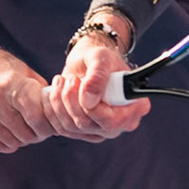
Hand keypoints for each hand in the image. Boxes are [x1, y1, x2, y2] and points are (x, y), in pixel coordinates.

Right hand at [0, 33, 54, 153]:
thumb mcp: (23, 71)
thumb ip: (41, 91)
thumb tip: (58, 110)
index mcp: (11, 85)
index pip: (36, 116)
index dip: (48, 123)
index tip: (52, 122)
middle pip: (26, 133)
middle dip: (39, 133)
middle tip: (42, 128)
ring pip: (13, 142)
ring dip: (24, 139)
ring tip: (28, 129)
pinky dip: (9, 143)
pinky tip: (13, 133)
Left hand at [44, 25, 149, 141]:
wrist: (87, 62)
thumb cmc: (99, 57)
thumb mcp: (101, 57)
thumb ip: (98, 76)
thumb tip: (88, 101)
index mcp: (135, 107)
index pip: (111, 121)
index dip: (91, 107)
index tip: (79, 82)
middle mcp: (121, 123)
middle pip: (88, 126)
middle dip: (71, 101)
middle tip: (69, 78)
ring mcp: (102, 129)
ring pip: (71, 127)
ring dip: (59, 102)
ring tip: (61, 80)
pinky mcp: (83, 131)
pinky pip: (62, 128)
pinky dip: (52, 109)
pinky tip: (55, 91)